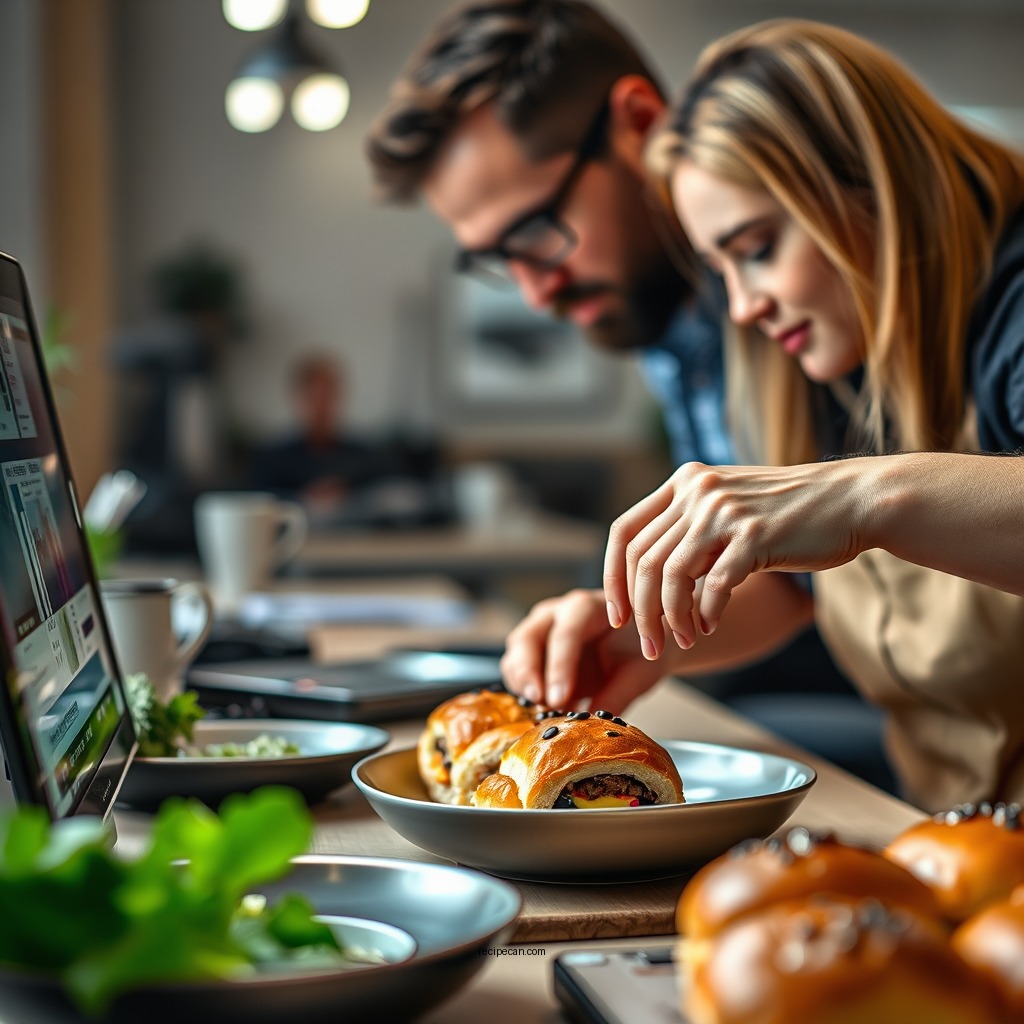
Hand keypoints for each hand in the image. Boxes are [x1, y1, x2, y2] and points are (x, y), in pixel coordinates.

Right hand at [499, 588, 669, 713]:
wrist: (637, 640)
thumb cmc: (638, 648)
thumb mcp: (638, 672)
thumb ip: (617, 695)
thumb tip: (594, 727)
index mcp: (586, 608)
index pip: (565, 633)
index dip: (559, 667)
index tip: (559, 700)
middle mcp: (555, 613)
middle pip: (527, 637)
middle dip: (528, 673)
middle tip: (539, 703)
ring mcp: (538, 629)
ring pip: (515, 653)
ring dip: (522, 684)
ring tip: (543, 711)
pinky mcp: (530, 650)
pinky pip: (514, 668)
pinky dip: (522, 691)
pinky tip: (541, 709)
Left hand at [604, 461, 866, 657]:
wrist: (852, 500)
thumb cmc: (787, 514)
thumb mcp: (726, 506)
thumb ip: (688, 530)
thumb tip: (647, 580)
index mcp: (684, 482)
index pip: (625, 532)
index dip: (614, 578)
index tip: (618, 615)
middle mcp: (698, 490)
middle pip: (644, 561)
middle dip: (641, 612)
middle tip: (650, 645)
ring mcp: (725, 510)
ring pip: (671, 576)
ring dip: (671, 619)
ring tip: (683, 642)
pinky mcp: (754, 534)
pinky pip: (713, 585)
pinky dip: (706, 613)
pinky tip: (710, 626)